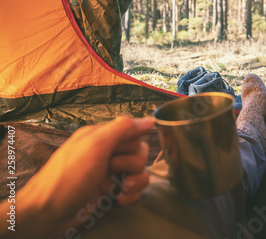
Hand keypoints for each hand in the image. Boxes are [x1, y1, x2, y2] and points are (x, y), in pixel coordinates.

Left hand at [0, 116, 153, 238]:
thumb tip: (149, 120)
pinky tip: (118, 200)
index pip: (133, 132)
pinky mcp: (111, 193)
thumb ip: (123, 128)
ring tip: (120, 189)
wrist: (48, 214)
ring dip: (135, 181)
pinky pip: (134, 190)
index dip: (132, 143)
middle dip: (133, 164)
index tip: (118, 151)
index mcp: (101, 137)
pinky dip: (131, 196)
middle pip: (140, 152)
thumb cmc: (67, 178)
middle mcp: (106, 153)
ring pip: (140, 172)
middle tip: (113, 169)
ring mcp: (109, 174)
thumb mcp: (95, 145)